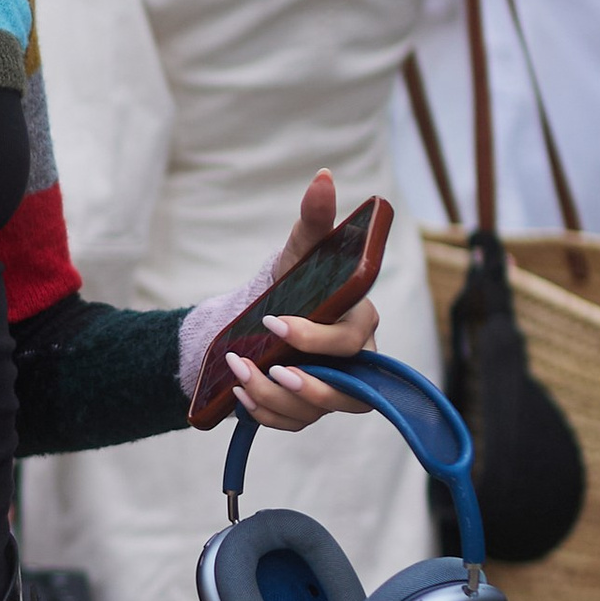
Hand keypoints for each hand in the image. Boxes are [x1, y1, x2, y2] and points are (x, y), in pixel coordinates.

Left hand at [231, 167, 382, 434]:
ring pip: (315, 410)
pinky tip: (240, 396)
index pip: (353, 339)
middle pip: (348, 392)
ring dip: (275, 399)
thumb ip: (315, 218)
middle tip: (269, 370)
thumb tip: (323, 178)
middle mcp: (355, 362)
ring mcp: (333, 389)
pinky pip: (293, 423)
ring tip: (240, 378)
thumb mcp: (299, 250)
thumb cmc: (291, 280)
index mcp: (359, 320)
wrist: (258, 318)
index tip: (274, 322)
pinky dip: (266, 414)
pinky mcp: (308, 409)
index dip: (317, 337)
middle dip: (308, 387)